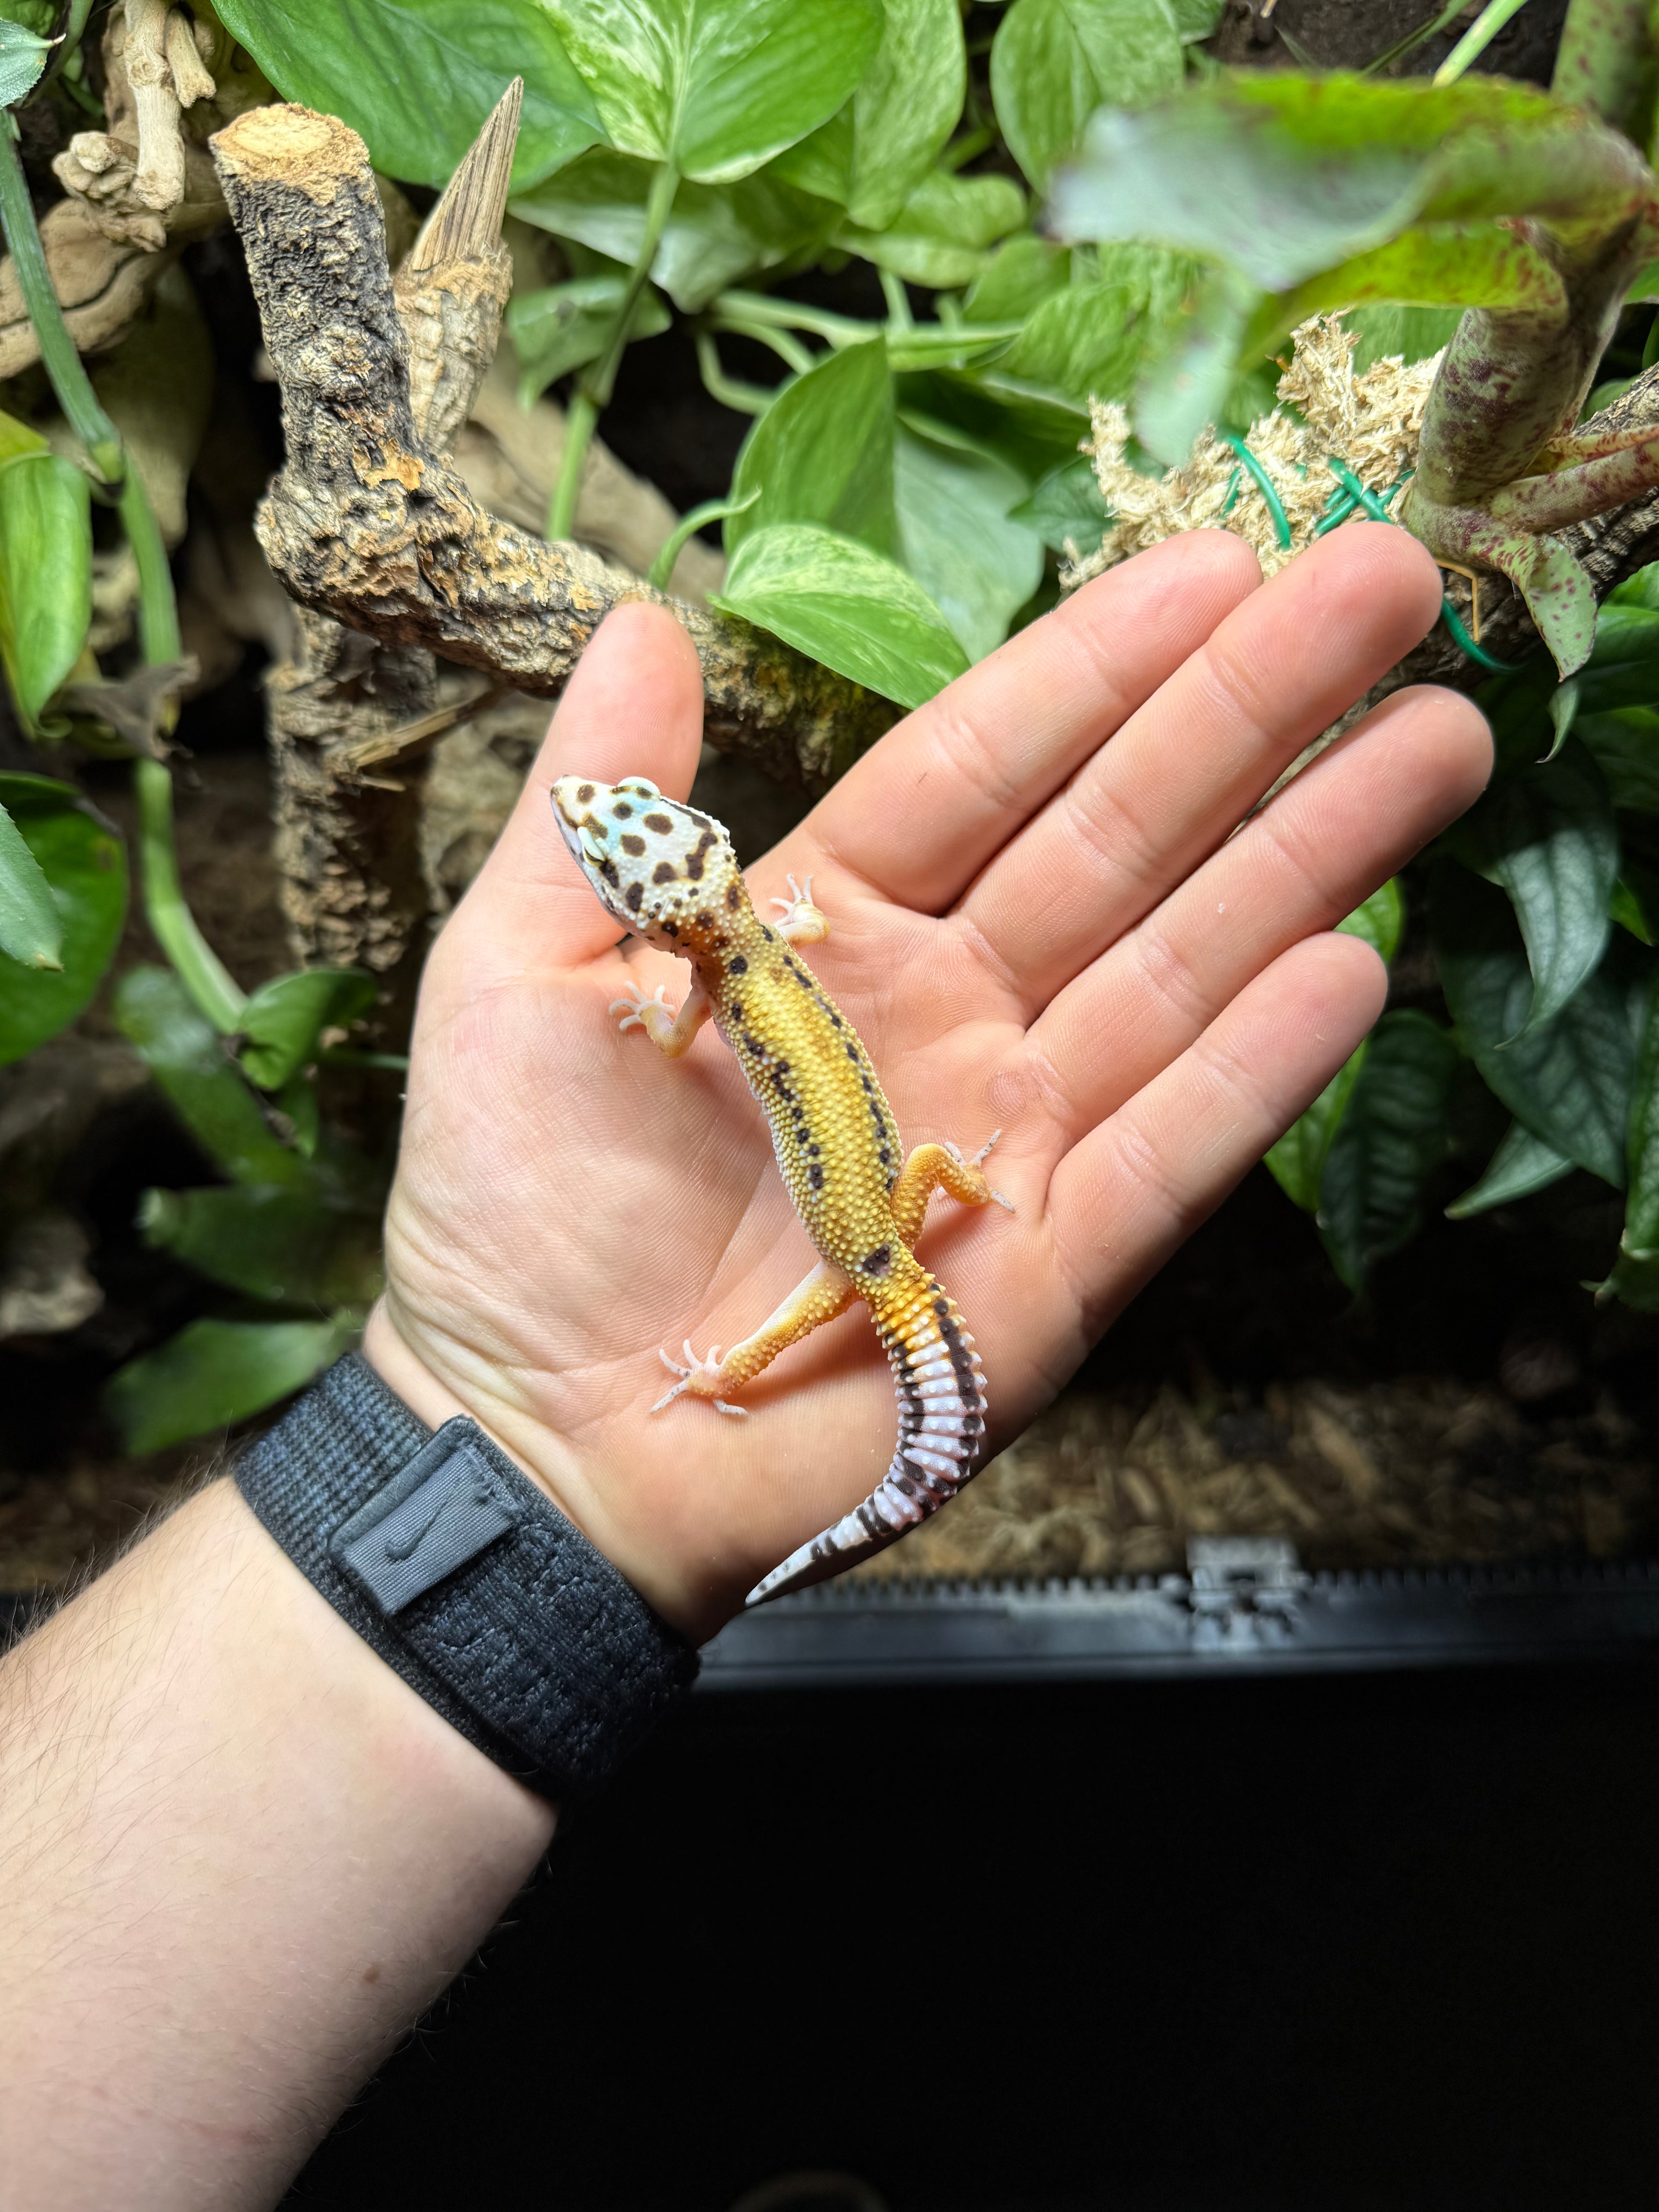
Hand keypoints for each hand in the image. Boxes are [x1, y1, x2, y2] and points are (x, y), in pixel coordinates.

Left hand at [365, 524, 1489, 1640]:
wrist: (536, 1438)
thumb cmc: (514, 1209)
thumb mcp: (522, 973)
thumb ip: (601, 805)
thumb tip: (645, 616)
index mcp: (826, 931)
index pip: (984, 767)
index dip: (1096, 665)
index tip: (1213, 558)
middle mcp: (945, 1015)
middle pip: (1118, 842)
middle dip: (1252, 713)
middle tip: (1386, 580)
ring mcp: (1012, 1139)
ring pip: (1179, 972)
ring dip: (1308, 856)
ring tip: (1436, 738)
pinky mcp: (1049, 1270)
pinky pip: (1164, 1152)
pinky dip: (1254, 1070)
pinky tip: (1351, 966)